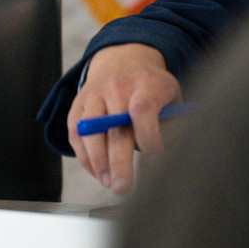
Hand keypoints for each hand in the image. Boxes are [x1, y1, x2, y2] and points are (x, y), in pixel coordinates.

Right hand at [67, 42, 181, 194]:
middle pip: (114, 127)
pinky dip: (84, 156)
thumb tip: (166, 158)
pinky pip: (75, 133)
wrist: (123, 59)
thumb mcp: (173, 97)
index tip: (155, 158)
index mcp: (146, 83)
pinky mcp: (77, 104)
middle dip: (118, 162)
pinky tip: (97, 171)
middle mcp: (116, 86)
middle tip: (122, 188)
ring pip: (89, 131)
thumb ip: (173, 125)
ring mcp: (93, 94)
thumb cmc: (152, 86)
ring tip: (109, 182)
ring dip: (98, 162)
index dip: (149, 138)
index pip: (143, 110)